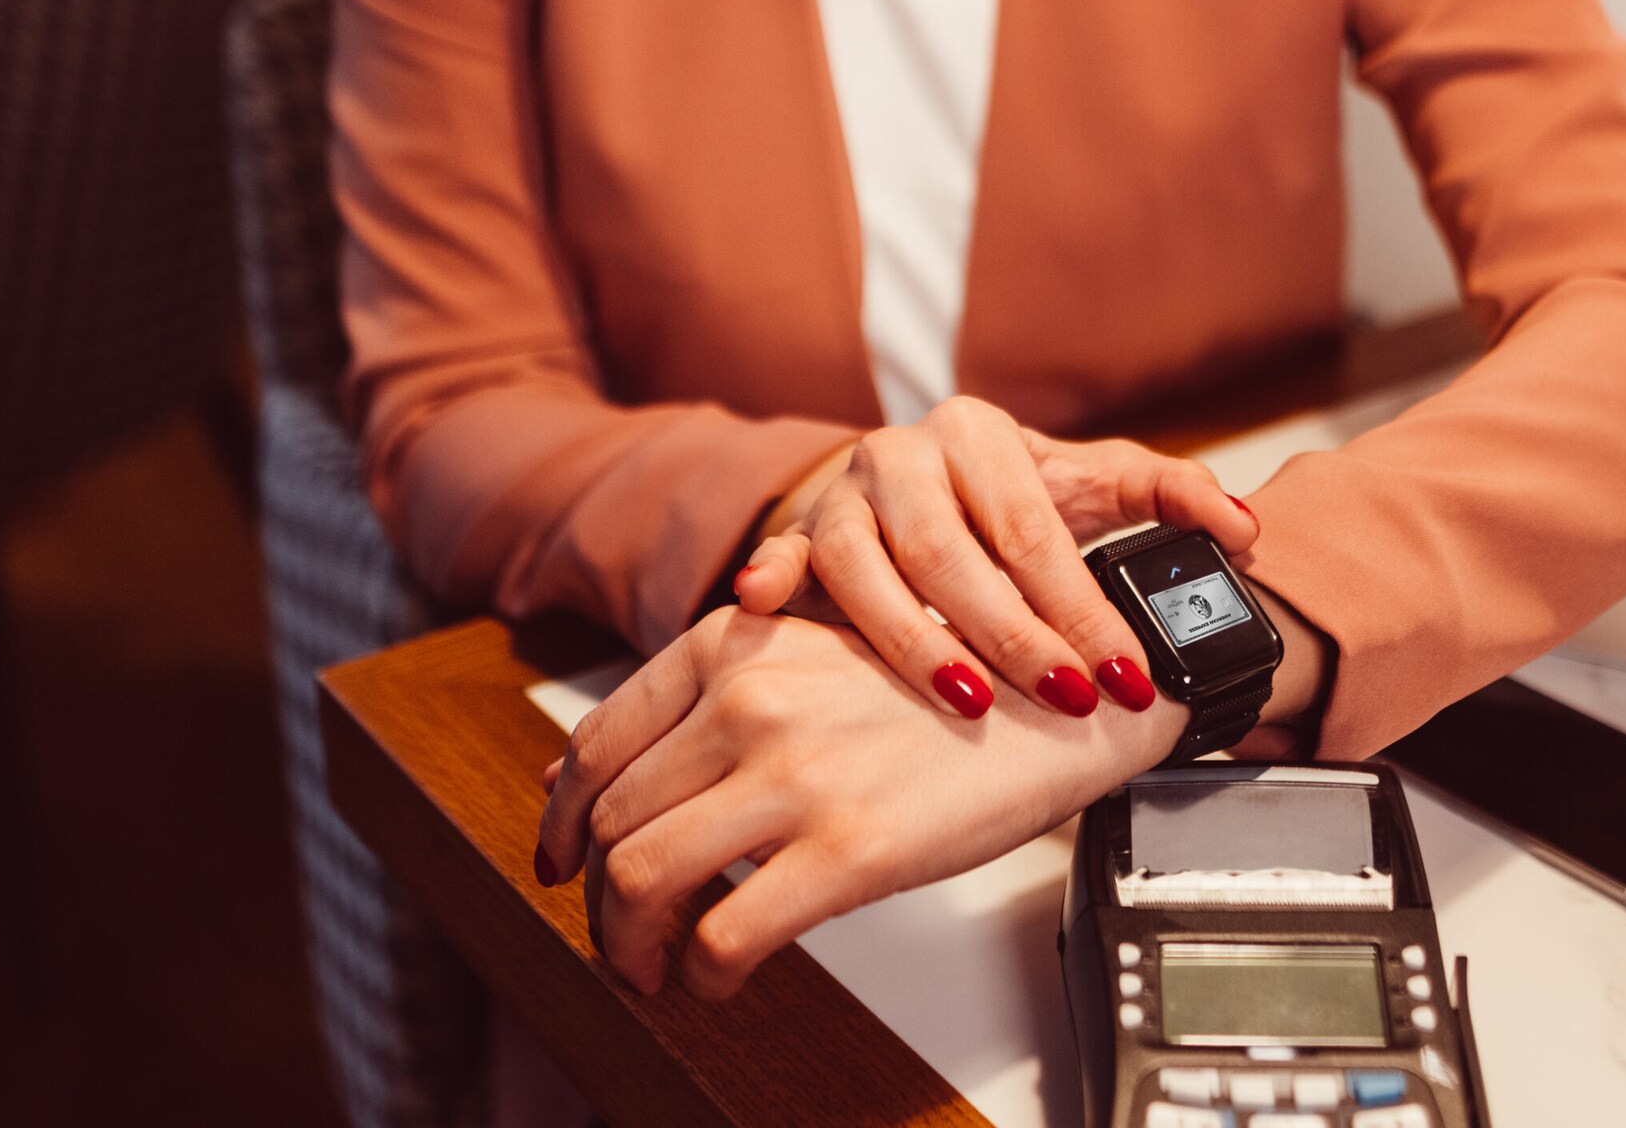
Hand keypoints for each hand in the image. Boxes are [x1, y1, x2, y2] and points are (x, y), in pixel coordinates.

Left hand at [533, 606, 1184, 998]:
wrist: (1066, 701)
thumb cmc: (953, 686)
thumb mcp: (818, 655)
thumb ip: (716, 694)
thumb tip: (593, 775)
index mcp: (734, 644)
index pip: (598, 745)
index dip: (559, 819)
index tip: (560, 860)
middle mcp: (748, 699)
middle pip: (607, 823)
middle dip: (598, 899)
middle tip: (619, 936)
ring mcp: (794, 774)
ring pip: (639, 880)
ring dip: (629, 945)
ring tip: (654, 970)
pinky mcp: (846, 850)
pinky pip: (720, 936)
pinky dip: (699, 976)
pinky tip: (719, 980)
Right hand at [733, 396, 1256, 719]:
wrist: (916, 488)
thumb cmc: (1010, 499)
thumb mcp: (1094, 484)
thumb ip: (1171, 498)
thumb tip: (1243, 532)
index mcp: (977, 434)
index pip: (1033, 529)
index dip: (1081, 607)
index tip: (1125, 675)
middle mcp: (902, 456)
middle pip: (952, 553)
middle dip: (1014, 636)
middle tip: (1067, 700)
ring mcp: (844, 496)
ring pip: (865, 566)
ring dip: (910, 639)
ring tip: (966, 699)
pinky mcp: (800, 537)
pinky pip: (783, 560)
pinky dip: (772, 579)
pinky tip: (765, 606)